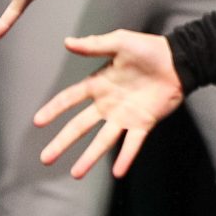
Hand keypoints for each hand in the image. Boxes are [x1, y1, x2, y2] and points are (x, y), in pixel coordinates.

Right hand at [33, 29, 185, 178]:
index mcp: (99, 84)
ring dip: (89, 157)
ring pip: (102, 141)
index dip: (54, 109)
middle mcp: (108, 104)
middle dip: (62, 142)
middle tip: (45, 158)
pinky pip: (132, 144)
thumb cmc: (149, 49)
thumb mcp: (119, 42)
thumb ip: (93, 45)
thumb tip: (67, 42)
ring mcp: (125, 116)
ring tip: (76, 174)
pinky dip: (126, 158)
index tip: (37, 122)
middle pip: (80, 127)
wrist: (178, 60)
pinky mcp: (143, 123)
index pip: (70, 99)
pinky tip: (117, 172)